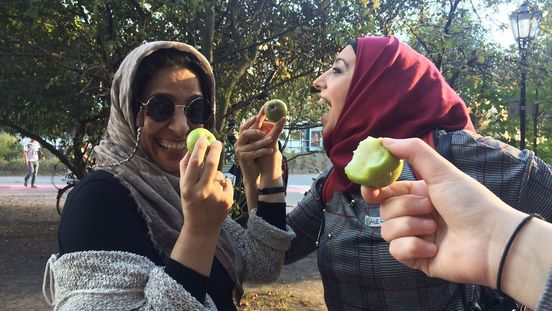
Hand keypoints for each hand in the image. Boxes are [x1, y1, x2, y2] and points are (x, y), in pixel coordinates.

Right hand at [179, 136, 233, 236]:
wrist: (202, 228)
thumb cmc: (191, 203)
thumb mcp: (183, 187)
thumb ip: (185, 167)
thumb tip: (191, 147)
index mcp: (188, 188)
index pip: (195, 163)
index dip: (199, 148)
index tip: (203, 137)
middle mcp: (202, 192)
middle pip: (212, 165)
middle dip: (215, 150)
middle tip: (217, 142)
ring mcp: (216, 197)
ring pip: (220, 175)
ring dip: (216, 176)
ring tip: (210, 189)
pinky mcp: (227, 200)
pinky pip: (227, 183)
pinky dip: (223, 185)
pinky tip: (218, 196)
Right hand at [234, 108, 284, 184]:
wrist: (254, 174)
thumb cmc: (258, 158)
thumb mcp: (261, 144)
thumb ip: (263, 134)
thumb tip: (274, 121)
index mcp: (243, 137)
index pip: (247, 124)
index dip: (254, 118)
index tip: (263, 110)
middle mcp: (239, 142)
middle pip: (246, 131)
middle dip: (256, 127)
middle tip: (265, 126)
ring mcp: (239, 151)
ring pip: (252, 143)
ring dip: (263, 141)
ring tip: (272, 139)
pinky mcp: (243, 158)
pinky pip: (254, 153)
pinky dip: (263, 151)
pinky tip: (271, 151)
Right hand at [361, 138, 524, 287]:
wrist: (492, 240)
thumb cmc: (471, 203)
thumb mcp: (442, 171)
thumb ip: (413, 152)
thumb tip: (383, 141)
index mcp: (420, 194)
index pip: (386, 190)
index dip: (374, 188)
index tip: (369, 188)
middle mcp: (416, 215)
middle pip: (385, 209)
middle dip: (405, 207)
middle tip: (430, 207)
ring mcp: (415, 238)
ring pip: (387, 230)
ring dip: (411, 226)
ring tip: (435, 228)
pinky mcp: (417, 259)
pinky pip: (396, 250)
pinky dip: (413, 247)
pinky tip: (433, 248)